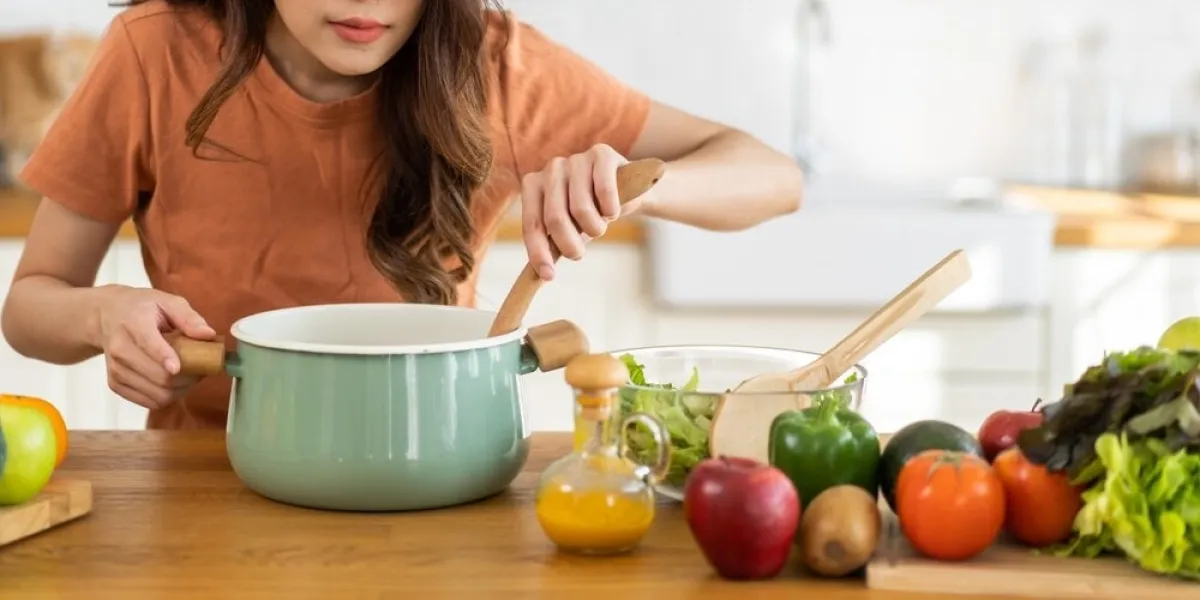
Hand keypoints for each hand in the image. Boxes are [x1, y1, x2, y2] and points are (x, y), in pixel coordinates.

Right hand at [96, 286, 216, 409]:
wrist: (107, 317)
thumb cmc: (143, 309)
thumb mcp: (168, 302)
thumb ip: (189, 317)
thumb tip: (208, 334)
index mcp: (134, 323)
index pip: (148, 343)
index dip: (164, 358)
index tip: (177, 367)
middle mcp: (120, 348)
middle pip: (159, 376)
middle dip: (188, 377)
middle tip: (201, 368)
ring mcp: (116, 369)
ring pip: (158, 394)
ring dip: (181, 389)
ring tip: (188, 374)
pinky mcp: (115, 384)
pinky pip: (150, 402)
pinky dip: (168, 396)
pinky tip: (174, 382)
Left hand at [521, 143, 638, 280]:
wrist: (627, 190)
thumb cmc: (591, 212)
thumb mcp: (569, 230)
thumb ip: (553, 246)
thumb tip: (542, 275)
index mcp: (534, 185)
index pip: (532, 223)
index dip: (539, 252)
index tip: (549, 276)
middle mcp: (551, 168)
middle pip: (554, 218)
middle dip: (569, 245)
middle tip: (579, 254)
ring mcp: (576, 159)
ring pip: (580, 208)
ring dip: (595, 228)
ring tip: (599, 228)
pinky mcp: (601, 154)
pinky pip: (604, 191)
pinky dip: (611, 210)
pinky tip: (613, 211)